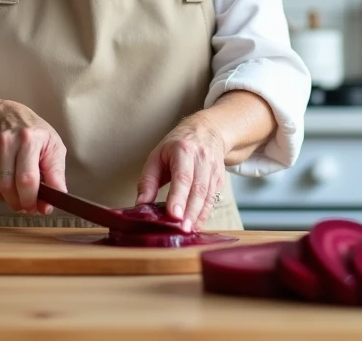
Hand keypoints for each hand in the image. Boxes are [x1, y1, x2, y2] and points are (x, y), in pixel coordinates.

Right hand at [0, 99, 66, 214]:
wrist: (4, 116)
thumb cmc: (34, 134)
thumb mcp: (53, 147)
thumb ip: (56, 175)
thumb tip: (53, 201)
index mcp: (30, 138)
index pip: (28, 178)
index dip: (33, 199)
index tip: (41, 207)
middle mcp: (8, 142)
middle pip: (11, 186)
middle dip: (23, 203)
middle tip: (31, 206)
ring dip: (11, 201)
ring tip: (21, 197)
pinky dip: (0, 194)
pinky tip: (9, 187)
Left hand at [136, 115, 227, 232]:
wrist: (207, 130)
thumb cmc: (178, 145)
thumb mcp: (157, 156)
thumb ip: (148, 180)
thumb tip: (141, 204)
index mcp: (184, 150)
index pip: (182, 176)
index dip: (178, 197)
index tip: (174, 215)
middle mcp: (202, 159)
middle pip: (198, 189)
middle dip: (190, 212)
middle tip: (181, 230)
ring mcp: (214, 169)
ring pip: (208, 196)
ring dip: (198, 216)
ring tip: (188, 231)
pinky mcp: (220, 179)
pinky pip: (213, 199)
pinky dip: (205, 214)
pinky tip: (196, 225)